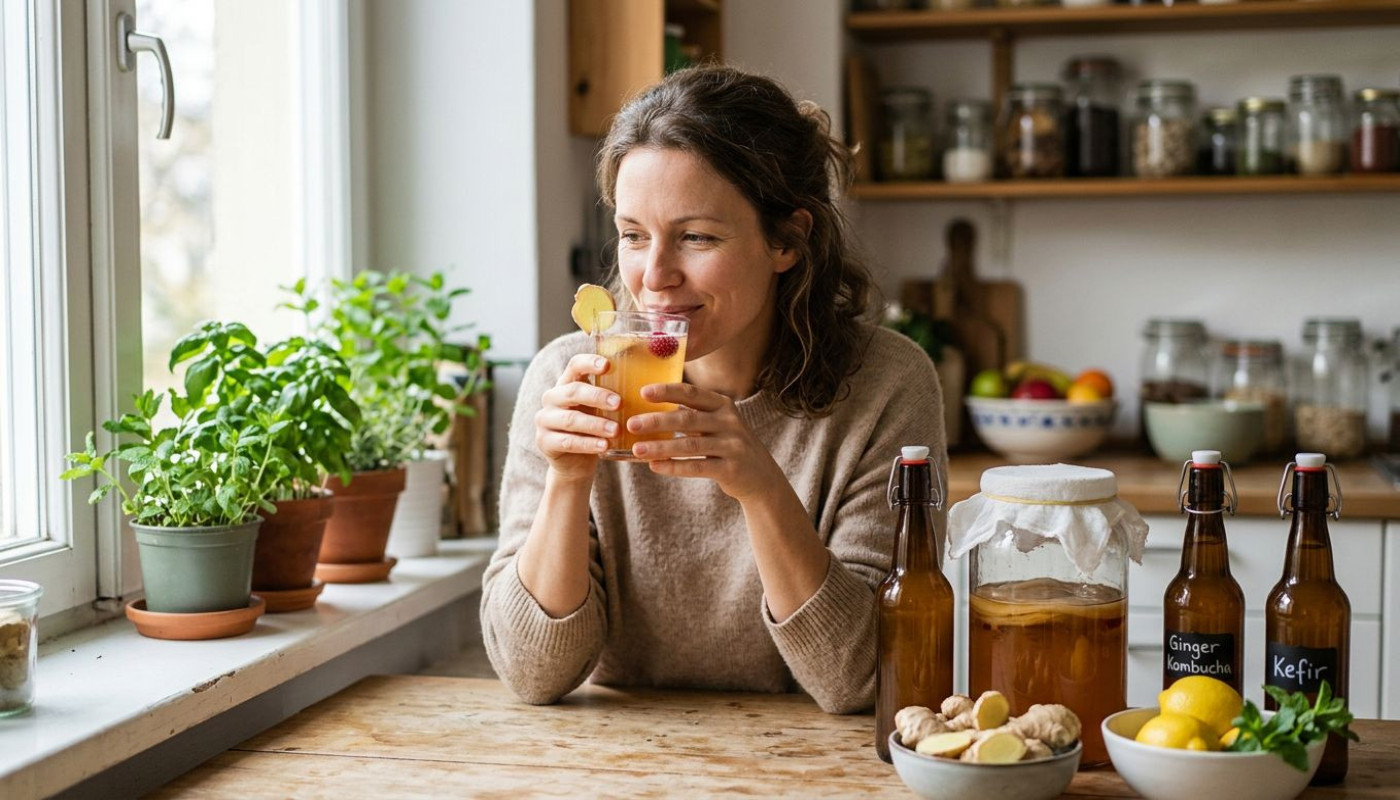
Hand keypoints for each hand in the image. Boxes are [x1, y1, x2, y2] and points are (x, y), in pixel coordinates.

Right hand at [535, 354, 619, 481]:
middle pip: (572, 391)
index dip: (589, 363)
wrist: (574, 464)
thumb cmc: (593, 429)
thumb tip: (649, 384)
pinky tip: (604, 446)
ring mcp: (545, 419)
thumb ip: (614, 396)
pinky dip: (588, 444)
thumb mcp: (601, 410)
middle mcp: (552, 398)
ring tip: (616, 430)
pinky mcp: (544, 441)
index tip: (608, 365)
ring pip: (571, 419)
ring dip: (596, 424)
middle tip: (619, 403)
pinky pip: (568, 442)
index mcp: (567, 383)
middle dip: (597, 396)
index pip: (575, 365)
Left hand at [626, 383, 784, 501]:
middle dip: (657, 421)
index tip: (643, 392)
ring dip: (661, 447)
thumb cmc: (728, 445)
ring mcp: (732, 446)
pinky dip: (674, 467)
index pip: (692, 393)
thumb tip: (648, 407)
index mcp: (722, 405)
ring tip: (637, 449)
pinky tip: (655, 466)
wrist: (761, 477)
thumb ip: (691, 413)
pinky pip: (698, 467)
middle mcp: (729, 422)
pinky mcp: (731, 469)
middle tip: (631, 424)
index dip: (667, 391)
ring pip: (690, 445)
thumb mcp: (716, 423)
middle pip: (688, 418)